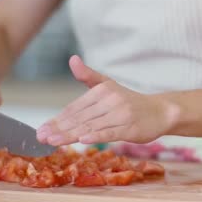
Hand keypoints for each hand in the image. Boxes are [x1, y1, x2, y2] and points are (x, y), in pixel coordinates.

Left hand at [36, 55, 176, 145]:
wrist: (160, 112)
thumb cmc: (131, 101)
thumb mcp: (109, 85)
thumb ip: (88, 75)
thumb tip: (72, 59)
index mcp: (102, 91)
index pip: (75, 108)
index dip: (57, 119)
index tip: (41, 129)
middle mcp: (110, 101)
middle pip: (79, 118)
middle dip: (59, 128)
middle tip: (41, 137)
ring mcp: (121, 114)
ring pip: (90, 126)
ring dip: (70, 135)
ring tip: (52, 142)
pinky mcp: (130, 127)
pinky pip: (110, 132)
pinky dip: (96, 136)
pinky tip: (82, 140)